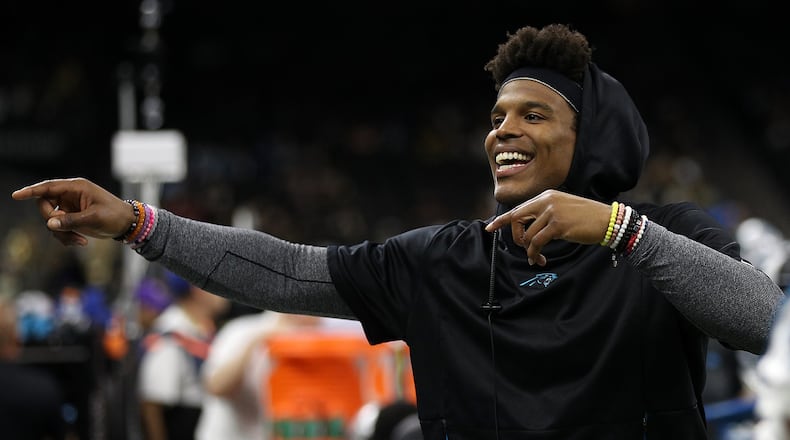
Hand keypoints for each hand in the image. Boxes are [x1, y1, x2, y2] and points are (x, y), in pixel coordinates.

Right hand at [11, 178, 135, 246]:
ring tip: (79, 241)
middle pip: (45, 205)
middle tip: (66, 230)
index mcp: (76, 187)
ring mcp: (69, 207)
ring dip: (61, 233)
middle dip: (52, 221)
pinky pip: (58, 228)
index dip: (31, 191)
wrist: (126, 224)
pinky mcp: (71, 218)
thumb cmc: (114, 216)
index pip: (48, 187)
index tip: (16, 195)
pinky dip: (65, 237)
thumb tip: (50, 223)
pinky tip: (80, 242)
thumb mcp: (94, 218)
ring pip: (51, 220)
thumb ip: (71, 220)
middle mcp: (70, 195)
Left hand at [485, 189, 610, 265]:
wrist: (608, 220)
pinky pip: (537, 242)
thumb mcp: (563, 208)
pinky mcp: (557, 225)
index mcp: (546, 196)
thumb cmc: (587, 218)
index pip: (518, 208)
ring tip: (538, 257)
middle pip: (517, 219)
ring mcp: (551, 212)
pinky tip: (540, 259)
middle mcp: (546, 201)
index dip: (502, 220)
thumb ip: (545, 213)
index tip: (490, 228)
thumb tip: (529, 230)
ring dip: (529, 250)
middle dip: (516, 237)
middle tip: (525, 248)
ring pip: (527, 235)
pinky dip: (535, 253)